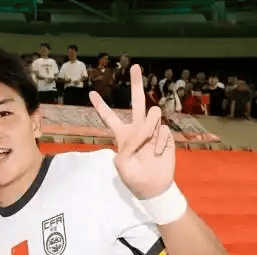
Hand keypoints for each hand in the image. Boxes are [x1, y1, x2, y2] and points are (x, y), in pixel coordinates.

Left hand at [89, 64, 174, 199]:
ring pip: (154, 112)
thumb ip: (127, 146)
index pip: (109, 118)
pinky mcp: (165, 136)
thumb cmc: (133, 177)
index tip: (91, 93)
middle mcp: (138, 129)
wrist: (152, 186)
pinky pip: (163, 130)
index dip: (100, 106)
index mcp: (122, 135)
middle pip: (137, 102)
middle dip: (136, 83)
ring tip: (148, 140)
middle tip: (135, 66)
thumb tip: (144, 132)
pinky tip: (157, 153)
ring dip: (150, 124)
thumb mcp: (121, 164)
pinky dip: (159, 142)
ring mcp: (152, 131)